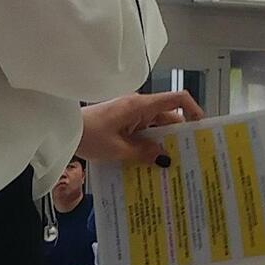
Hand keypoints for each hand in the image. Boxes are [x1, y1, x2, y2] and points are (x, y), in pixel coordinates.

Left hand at [76, 88, 202, 162]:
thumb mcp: (119, 149)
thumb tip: (164, 157)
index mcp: (141, 106)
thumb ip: (144, 152)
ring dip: (161, 144)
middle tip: (187, 158)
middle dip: (178, 137)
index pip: (177, 99)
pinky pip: (141, 131)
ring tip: (170, 166)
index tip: (201, 128)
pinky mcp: (121, 122)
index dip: (193, 110)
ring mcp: (130, 114)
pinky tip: (149, 163)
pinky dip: (147, 144)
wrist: (63, 132)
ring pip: (154, 127)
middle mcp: (138, 106)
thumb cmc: (89, 136)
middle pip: (167, 118)